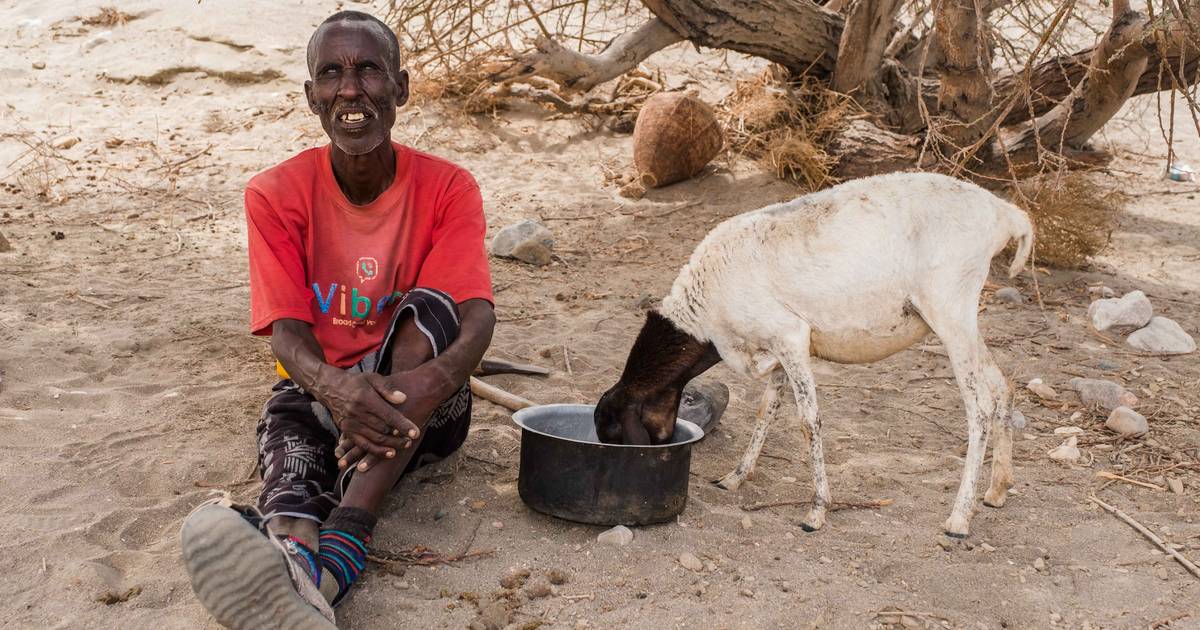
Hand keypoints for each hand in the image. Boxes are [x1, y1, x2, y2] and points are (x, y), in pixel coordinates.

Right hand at [335, 365, 450, 471]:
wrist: (331, 388)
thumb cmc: (357, 382)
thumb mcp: (373, 378)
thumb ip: (388, 388)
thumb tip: (403, 398)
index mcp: (365, 398)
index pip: (388, 415)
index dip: (402, 425)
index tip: (415, 432)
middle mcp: (356, 412)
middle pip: (382, 429)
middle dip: (399, 437)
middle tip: (412, 440)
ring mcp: (350, 423)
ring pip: (374, 439)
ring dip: (391, 445)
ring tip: (404, 445)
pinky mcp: (346, 431)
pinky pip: (363, 445)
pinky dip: (377, 451)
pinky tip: (390, 453)